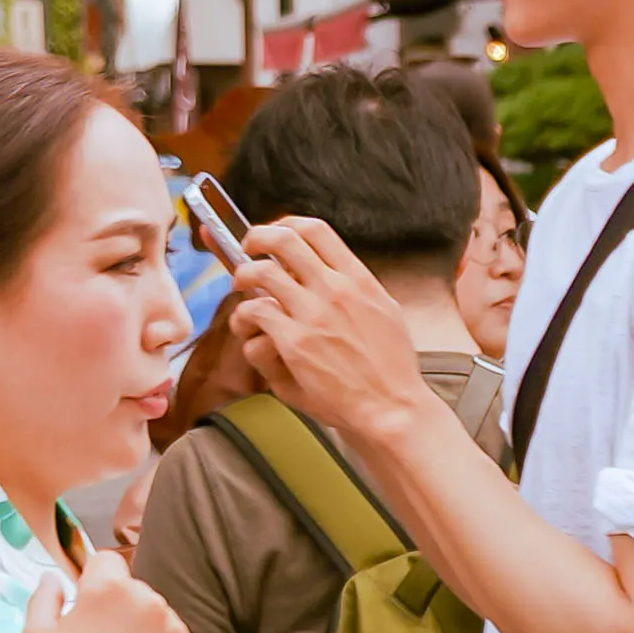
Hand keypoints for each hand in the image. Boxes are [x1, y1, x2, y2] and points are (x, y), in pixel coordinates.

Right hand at [16, 541, 202, 632]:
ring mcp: (176, 632)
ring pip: (158, 619)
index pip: (106, 563)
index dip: (93, 584)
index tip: (87, 610)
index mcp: (109, 588)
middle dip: (120, 609)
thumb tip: (54, 578)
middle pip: (134, 592)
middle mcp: (149, 601)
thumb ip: (44, 596)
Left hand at [226, 217, 428, 450]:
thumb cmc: (391, 369)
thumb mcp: (386, 312)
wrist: (393, 408)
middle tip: (246, 249)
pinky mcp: (294, 344)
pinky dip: (244, 319)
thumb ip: (355, 288)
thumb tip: (329, 271)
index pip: (316, 230)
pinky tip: (247, 330)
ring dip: (242, 278)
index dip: (286, 224)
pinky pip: (255, 314)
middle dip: (255, 238)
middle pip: (282, 240)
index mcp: (358, 280)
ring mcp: (313, 315)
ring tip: (240, 289)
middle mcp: (334, 290)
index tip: (274, 233)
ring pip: (259, 273)